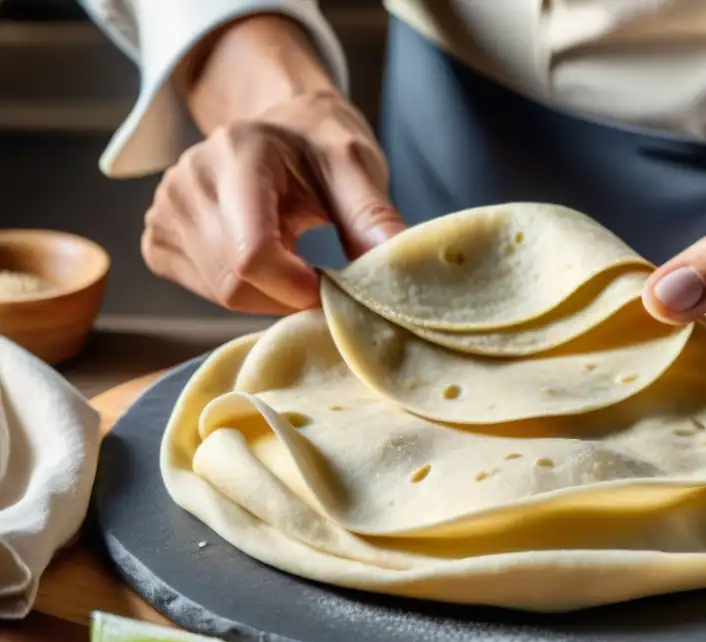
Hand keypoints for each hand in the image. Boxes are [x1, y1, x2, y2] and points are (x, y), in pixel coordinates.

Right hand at [141, 90, 405, 313]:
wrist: (280, 129)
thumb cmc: (319, 147)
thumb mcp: (356, 167)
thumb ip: (373, 218)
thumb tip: (398, 274)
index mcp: (238, 153)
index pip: (253, 253)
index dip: (296, 288)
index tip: (331, 289)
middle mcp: (188, 179)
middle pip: (235, 282)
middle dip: (286, 297)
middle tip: (321, 283)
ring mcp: (165, 210)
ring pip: (219, 293)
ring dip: (268, 297)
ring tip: (296, 266)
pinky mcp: (158, 238)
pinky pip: (203, 292)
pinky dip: (243, 294)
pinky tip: (265, 264)